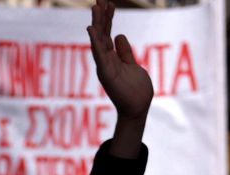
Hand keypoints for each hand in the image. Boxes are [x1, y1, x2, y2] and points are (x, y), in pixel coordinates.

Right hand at [88, 1, 153, 121]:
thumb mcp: (132, 64)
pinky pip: (100, 56)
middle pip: (102, 35)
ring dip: (97, 25)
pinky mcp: (107, 74)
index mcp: (112, 58)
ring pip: (99, 42)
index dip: (108, 19)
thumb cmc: (135, 90)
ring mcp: (105, 67)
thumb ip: (124, 51)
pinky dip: (95, 42)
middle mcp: (106, 61)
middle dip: (101, 17)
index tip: (109, 3)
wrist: (137, 109)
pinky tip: (91, 30)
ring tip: (96, 7)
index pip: (108, 34)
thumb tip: (119, 35)